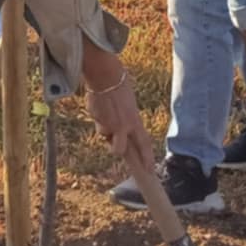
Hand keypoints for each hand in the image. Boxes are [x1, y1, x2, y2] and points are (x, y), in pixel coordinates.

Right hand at [82, 57, 154, 175]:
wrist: (104, 75)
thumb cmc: (120, 86)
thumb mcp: (130, 105)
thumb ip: (128, 120)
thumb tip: (123, 132)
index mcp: (134, 121)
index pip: (144, 144)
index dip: (147, 159)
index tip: (149, 171)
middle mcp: (122, 126)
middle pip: (119, 150)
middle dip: (117, 149)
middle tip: (118, 145)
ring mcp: (107, 123)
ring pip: (104, 134)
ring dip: (105, 128)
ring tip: (107, 111)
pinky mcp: (96, 118)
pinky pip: (97, 121)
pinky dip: (98, 115)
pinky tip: (100, 104)